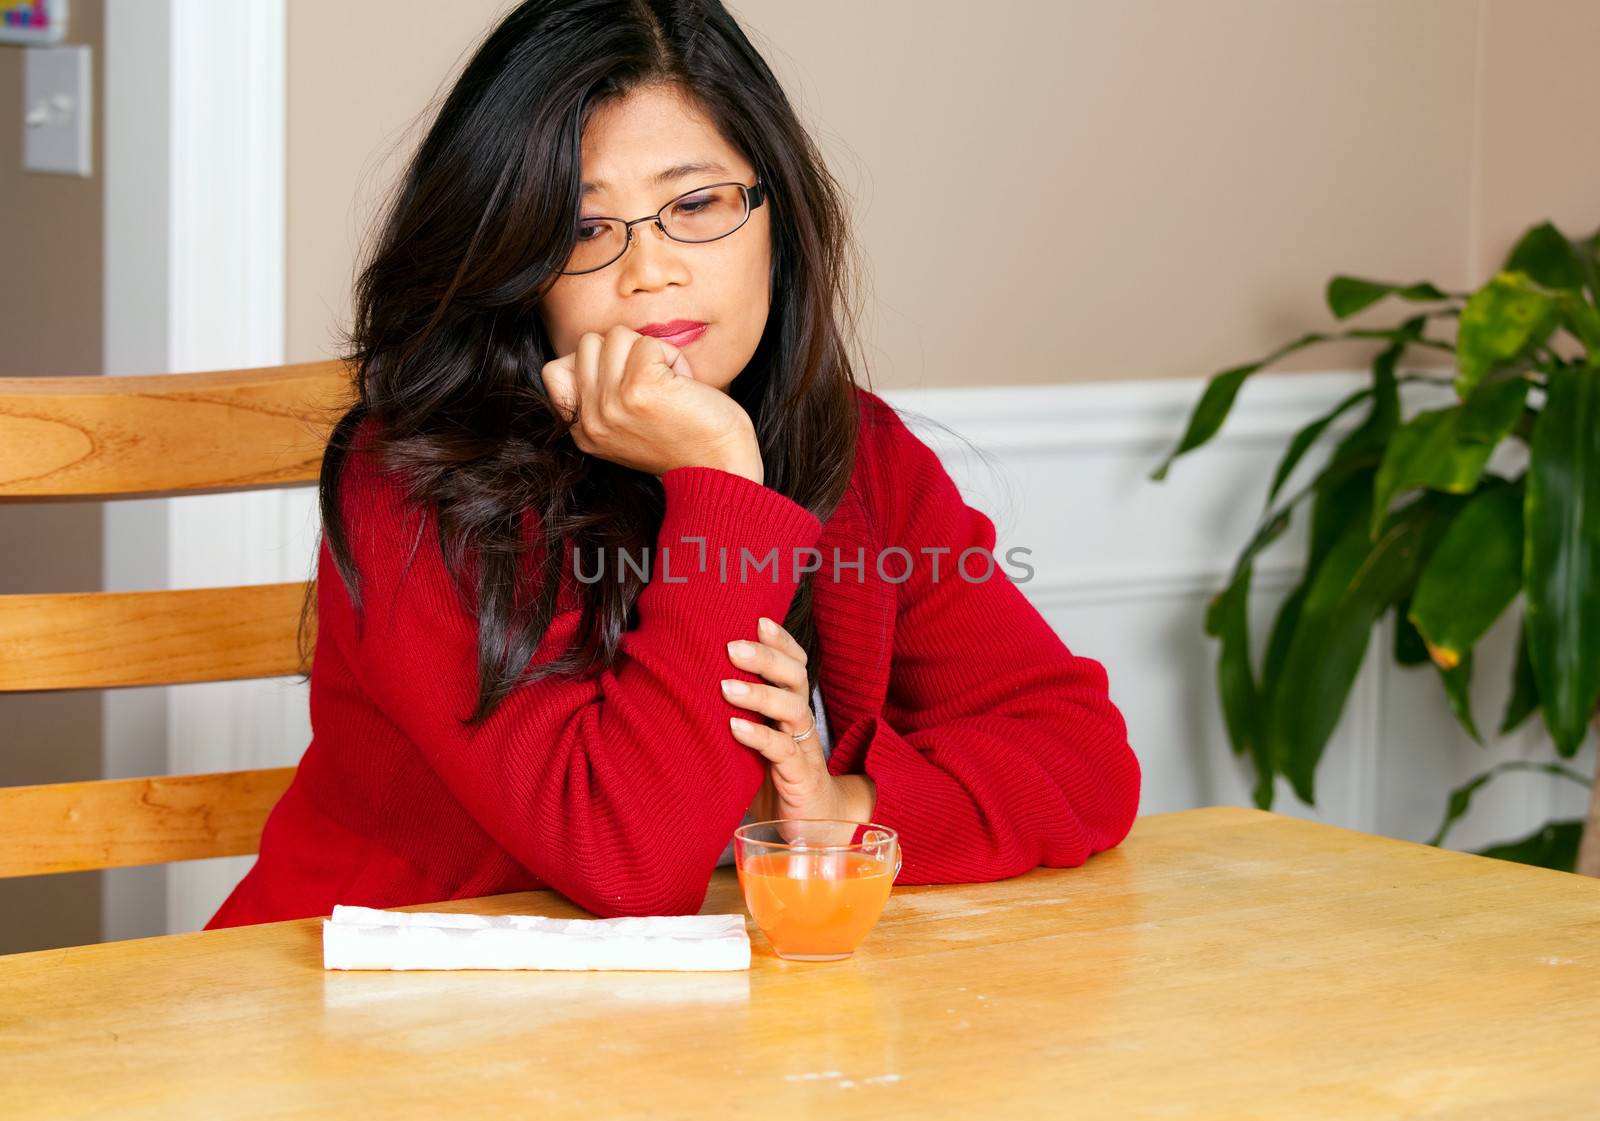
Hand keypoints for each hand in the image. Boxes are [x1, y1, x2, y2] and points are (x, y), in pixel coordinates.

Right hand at [540, 324, 762, 481]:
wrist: (719, 469)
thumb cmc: (684, 441)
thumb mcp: (625, 425)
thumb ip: (601, 395)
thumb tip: (597, 346)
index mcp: (582, 430)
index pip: (554, 370)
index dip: (592, 362)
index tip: (626, 383)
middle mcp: (591, 420)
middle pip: (588, 343)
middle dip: (626, 352)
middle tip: (654, 385)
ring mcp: (612, 404)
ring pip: (617, 336)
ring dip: (651, 353)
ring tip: (670, 387)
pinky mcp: (640, 388)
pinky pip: (649, 343)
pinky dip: (673, 357)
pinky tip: (683, 386)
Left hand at [722, 616, 870, 843]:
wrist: (813, 828)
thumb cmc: (773, 778)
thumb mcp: (751, 742)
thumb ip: (730, 715)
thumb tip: (679, 687)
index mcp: (790, 708)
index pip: (795, 664)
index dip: (781, 641)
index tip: (757, 619)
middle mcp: (800, 723)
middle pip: (795, 677)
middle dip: (766, 658)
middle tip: (732, 647)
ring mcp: (803, 749)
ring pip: (793, 709)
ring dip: (760, 694)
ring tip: (726, 687)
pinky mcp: (799, 778)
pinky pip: (784, 752)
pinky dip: (760, 737)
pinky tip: (736, 728)